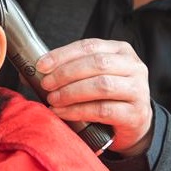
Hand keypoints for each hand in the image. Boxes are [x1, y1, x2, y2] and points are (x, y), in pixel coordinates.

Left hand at [36, 38, 152, 155]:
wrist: (135, 124)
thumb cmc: (110, 96)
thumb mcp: (94, 76)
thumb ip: (70, 70)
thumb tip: (32, 71)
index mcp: (121, 50)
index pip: (89, 46)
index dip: (63, 54)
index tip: (42, 65)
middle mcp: (134, 66)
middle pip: (96, 64)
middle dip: (65, 73)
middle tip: (46, 84)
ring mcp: (138, 90)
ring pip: (101, 85)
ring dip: (71, 92)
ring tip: (53, 99)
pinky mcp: (135, 114)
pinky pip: (103, 110)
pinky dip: (78, 110)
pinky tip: (63, 112)